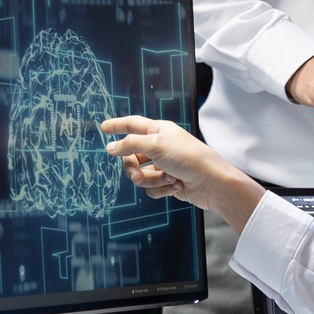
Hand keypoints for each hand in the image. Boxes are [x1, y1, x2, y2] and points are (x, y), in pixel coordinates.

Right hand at [101, 116, 267, 231]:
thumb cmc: (187, 158)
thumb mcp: (155, 145)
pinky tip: (177, 186)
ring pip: (140, 175)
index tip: (103, 127)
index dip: (117, 125)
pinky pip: (151, 188)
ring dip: (152, 180)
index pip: (132, 124)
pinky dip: (161, 189)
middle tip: (137, 174)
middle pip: (131, 156)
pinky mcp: (168, 182)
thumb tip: (110, 147)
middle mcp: (160, 146)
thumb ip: (128, 144)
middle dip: (133, 168)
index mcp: (158, 130)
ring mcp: (163, 165)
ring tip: (168, 179)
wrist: (211, 183)